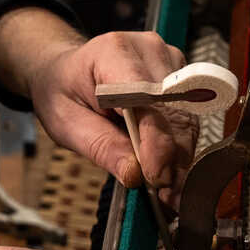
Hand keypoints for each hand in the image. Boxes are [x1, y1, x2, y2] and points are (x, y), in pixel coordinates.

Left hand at [28, 29, 196, 203]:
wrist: (65, 71)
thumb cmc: (62, 91)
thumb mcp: (66, 121)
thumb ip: (100, 145)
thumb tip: (134, 174)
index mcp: (113, 52)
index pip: (145, 97)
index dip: (154, 140)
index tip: (155, 176)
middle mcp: (148, 50)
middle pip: (172, 112)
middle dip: (171, 159)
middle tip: (165, 198)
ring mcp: (169, 62)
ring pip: (186, 119)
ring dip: (179, 159)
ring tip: (168, 193)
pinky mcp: (179, 78)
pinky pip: (188, 119)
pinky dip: (179, 149)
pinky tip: (169, 174)